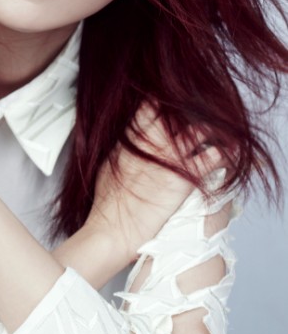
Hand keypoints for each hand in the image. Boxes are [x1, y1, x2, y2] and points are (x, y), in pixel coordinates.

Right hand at [86, 103, 223, 262]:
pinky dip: (223, 154)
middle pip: (178, 113)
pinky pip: (213, 157)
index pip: (152, 106)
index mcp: (132, 137)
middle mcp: (153, 141)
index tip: (172, 110)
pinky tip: (226, 155)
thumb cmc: (106, 201)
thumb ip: (123, 149)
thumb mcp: (108, 165)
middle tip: (197, 121)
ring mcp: (170, 157)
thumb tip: (130, 142)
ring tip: (217, 136)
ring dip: (211, 132)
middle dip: (189, 113)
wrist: (113, 227)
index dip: (165, 106)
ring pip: (200, 130)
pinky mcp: (185, 177)